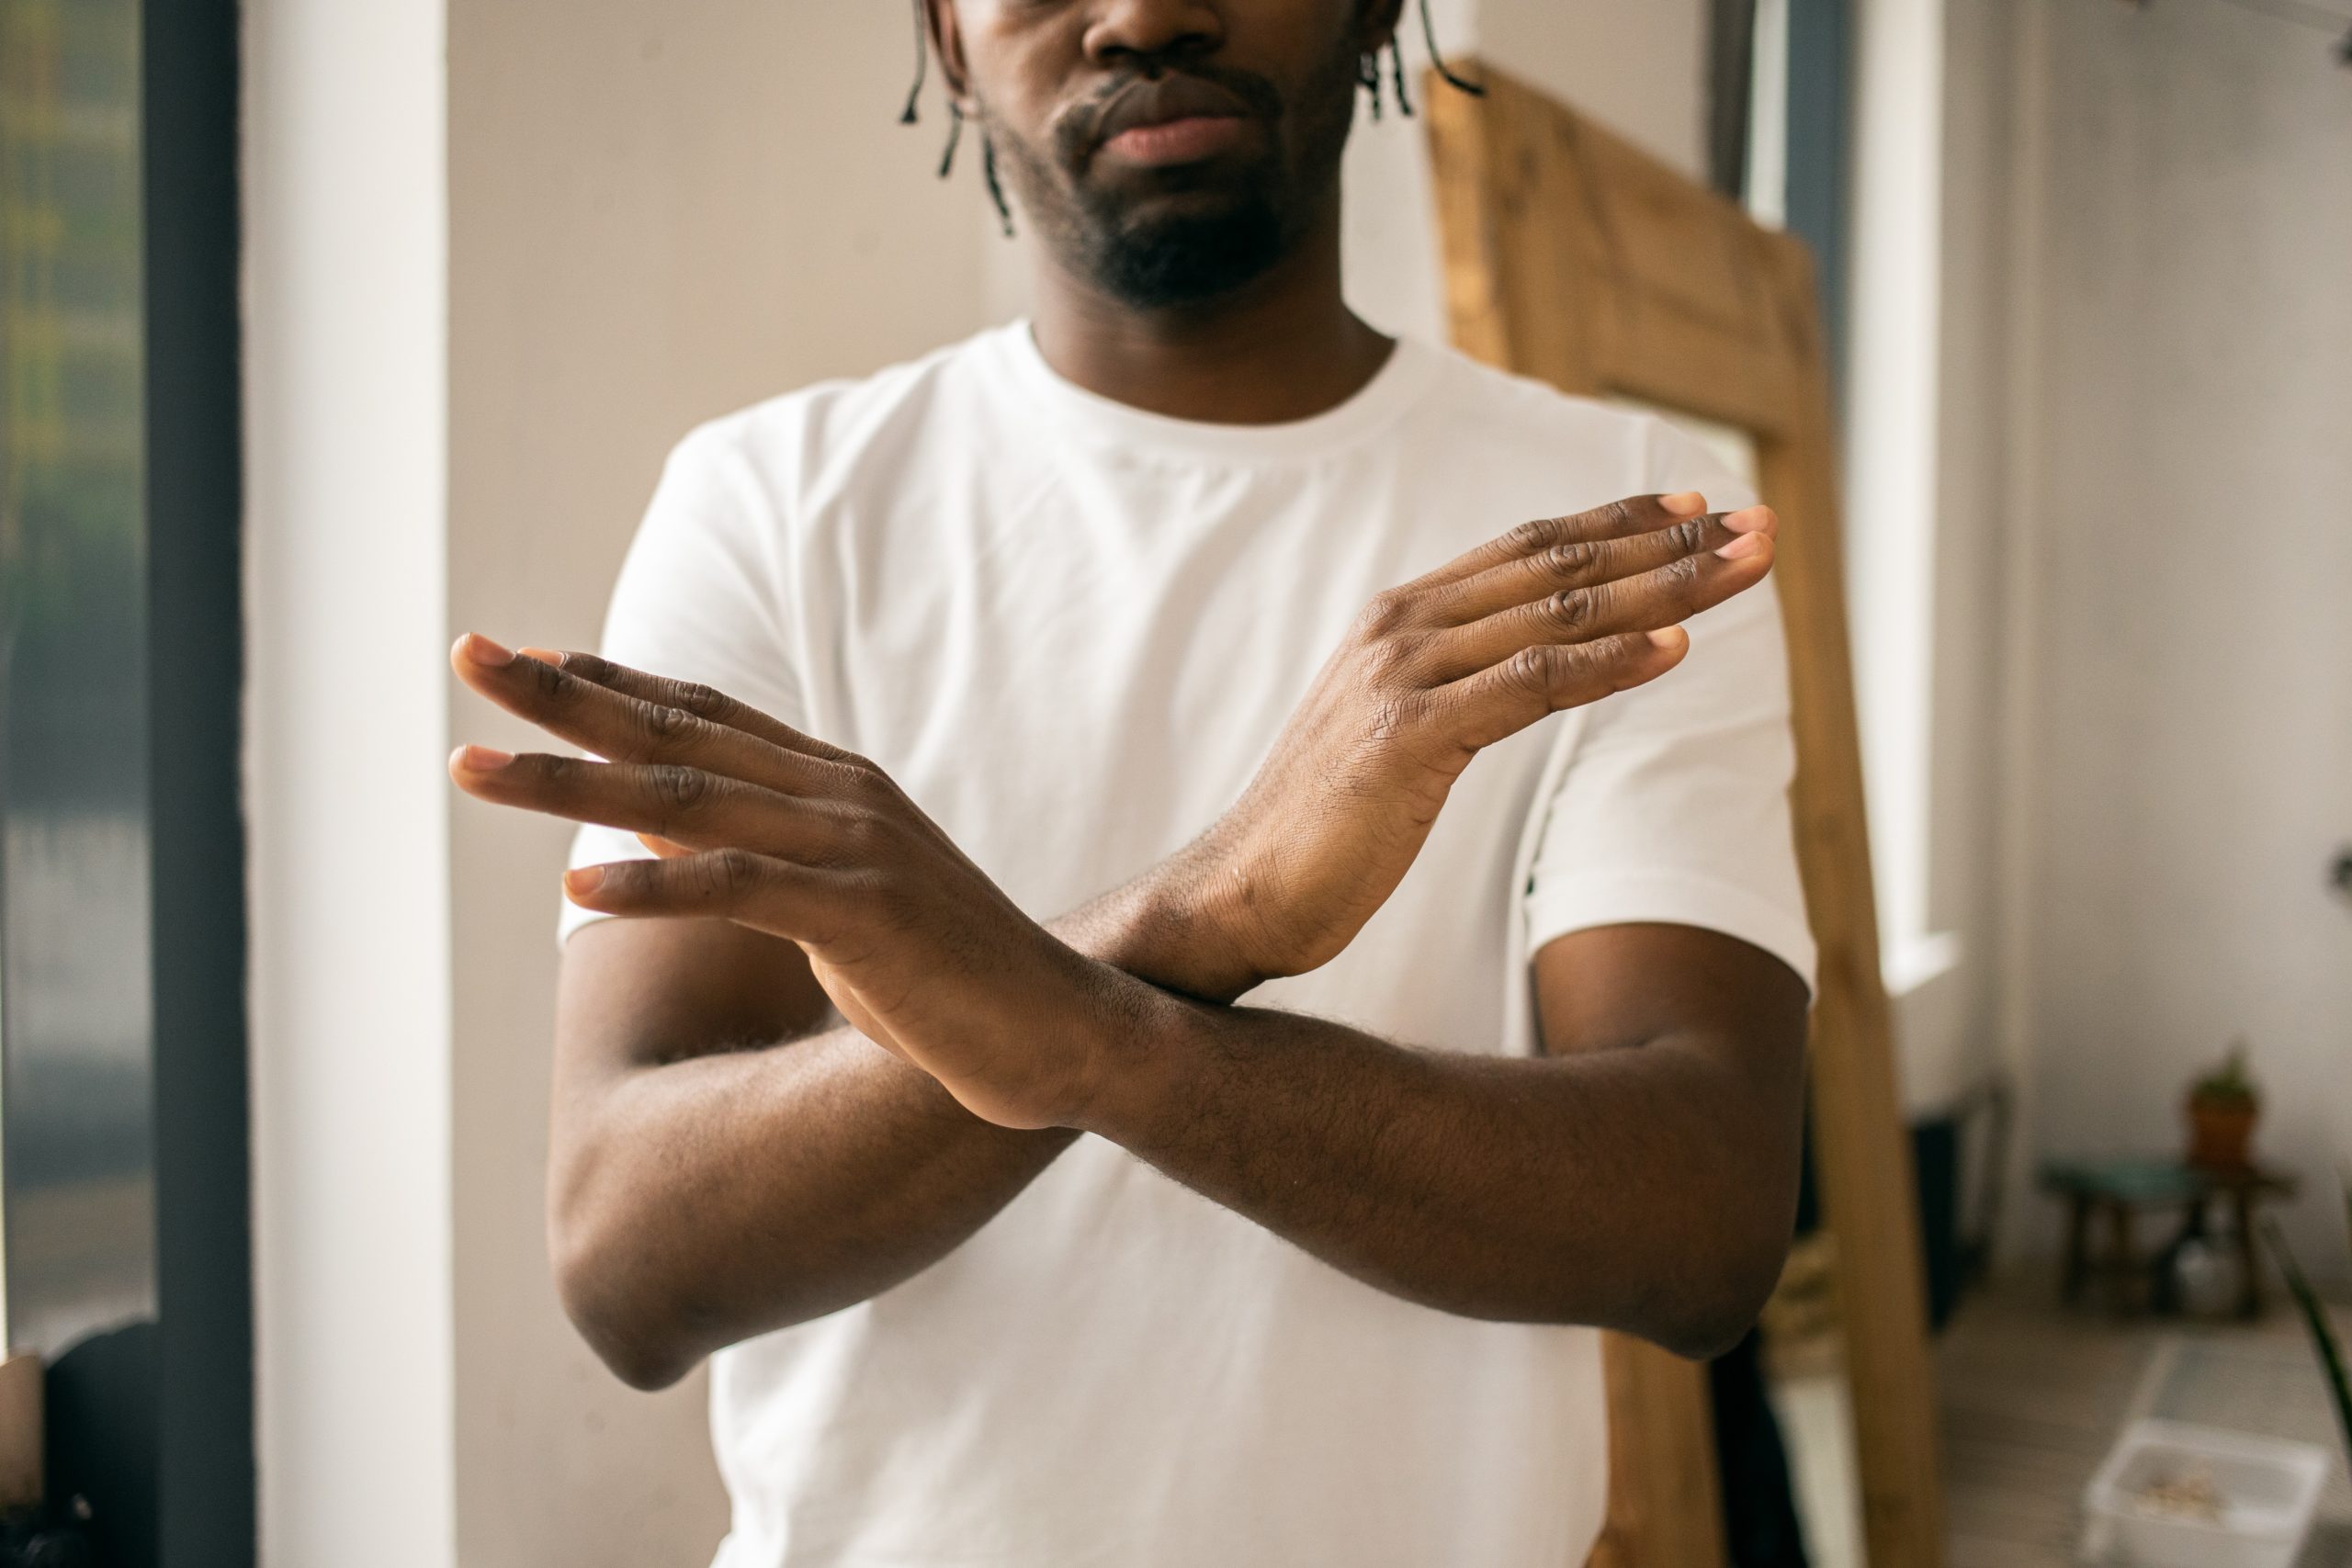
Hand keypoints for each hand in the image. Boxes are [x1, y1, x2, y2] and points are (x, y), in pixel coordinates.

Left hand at [447, 641, 1132, 1129]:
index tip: (523, 659)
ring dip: (571, 783)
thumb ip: (757, 855)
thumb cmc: (944, 977)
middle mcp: (837, 796)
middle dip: (561, 698)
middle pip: (675, 733)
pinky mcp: (863, 914)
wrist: (1058, 1029)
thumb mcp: (836, 902)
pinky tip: (577, 885)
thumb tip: (658, 832)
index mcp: (834, 784)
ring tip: (474, 768)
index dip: (608, 682)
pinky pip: (738, 889)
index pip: (701, 713)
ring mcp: (852, 849)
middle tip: (468, 656)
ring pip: (686, 800)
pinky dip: (654, 884)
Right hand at [1130, 492, 1776, 998]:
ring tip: (1746, 566)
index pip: (1528, 547)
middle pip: (1559, 565)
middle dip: (1669, 542)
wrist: (1239, 889)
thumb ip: (1457, 684)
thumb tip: (1529, 668)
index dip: (1618, 521)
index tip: (1698, 504)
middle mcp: (1402, 626)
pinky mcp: (1410, 736)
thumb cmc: (1324, 825)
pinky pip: (1532, 685)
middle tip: (1758, 524)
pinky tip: (1677, 647)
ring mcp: (1402, 675)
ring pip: (1559, 612)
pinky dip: (1611, 663)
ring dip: (1666, 587)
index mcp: (1399, 617)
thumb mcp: (1396, 732)